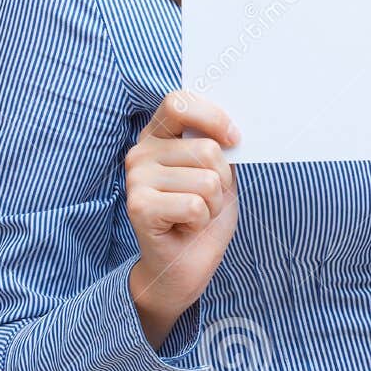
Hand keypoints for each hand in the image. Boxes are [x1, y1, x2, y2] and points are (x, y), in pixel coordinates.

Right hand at [125, 91, 240, 349]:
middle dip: (220, 181)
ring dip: (212, 205)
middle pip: (206, 149)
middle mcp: (140, 153)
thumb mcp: (218, 175)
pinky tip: (184, 228)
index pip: (179, 102)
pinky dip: (201, 222)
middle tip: (204, 200)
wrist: (182, 268)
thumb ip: (219, 148)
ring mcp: (135, 180)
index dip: (212, 117)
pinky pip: (195, 205)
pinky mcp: (139, 207)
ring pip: (206, 180)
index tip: (235, 139)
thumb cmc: (202, 217)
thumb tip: (235, 131)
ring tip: (193, 216)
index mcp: (157, 136)